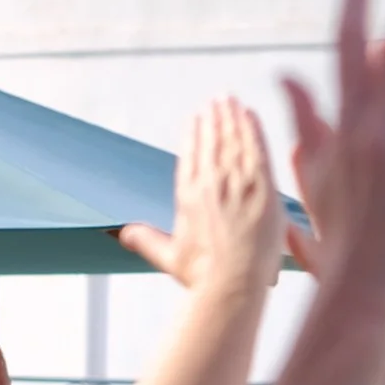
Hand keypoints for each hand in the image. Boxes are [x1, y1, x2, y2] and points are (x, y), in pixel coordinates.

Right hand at [119, 96, 283, 292]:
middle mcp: (210, 184)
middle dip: (215, 117)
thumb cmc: (202, 278)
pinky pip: (257, 149)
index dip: (194, 134)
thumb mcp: (169, 257)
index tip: (197, 118)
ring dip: (232, 116)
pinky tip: (250, 114)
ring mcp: (236, 184)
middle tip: (217, 99)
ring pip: (234, 139)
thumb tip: (122, 233)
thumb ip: (146, 240)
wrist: (231, 285)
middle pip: (212, 141)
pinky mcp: (262, 188)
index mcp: (188, 196)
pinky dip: (253, 129)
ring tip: (231, 100)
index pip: (191, 155)